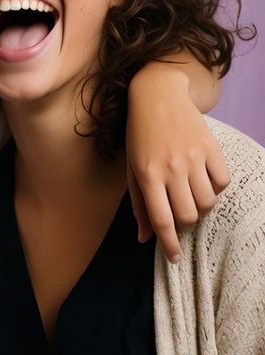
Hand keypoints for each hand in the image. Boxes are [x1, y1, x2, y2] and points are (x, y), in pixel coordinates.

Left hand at [126, 61, 228, 262]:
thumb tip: (145, 238)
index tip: (174, 259)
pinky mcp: (211, 148)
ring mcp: (193, 158)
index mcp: (147, 175)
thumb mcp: (131, 169)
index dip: (169, 244)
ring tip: (188, 193)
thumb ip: (139, 205)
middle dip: (185, 223)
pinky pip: (222, 182)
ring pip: (207, 203)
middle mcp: (171, 168)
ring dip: (200, 206)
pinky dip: (215, 188)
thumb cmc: (139, 136)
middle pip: (189, 216)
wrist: (157, 96)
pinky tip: (202, 179)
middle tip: (178, 212)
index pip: (162, 220)